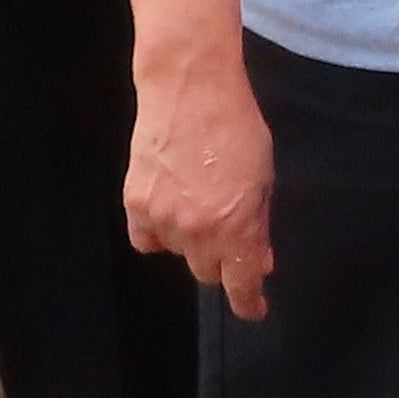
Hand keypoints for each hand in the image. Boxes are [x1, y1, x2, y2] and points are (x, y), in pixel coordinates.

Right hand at [126, 43, 276, 318]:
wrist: (190, 89)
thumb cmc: (238, 127)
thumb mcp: (263, 177)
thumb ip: (258, 222)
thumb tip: (259, 259)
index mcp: (235, 228)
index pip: (241, 284)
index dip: (248, 302)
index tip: (254, 308)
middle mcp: (197, 233)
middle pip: (208, 271)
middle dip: (222, 259)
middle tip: (227, 230)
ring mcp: (162, 219)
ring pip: (177, 253)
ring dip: (190, 240)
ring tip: (196, 201)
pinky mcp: (135, 202)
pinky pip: (146, 238)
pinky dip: (157, 232)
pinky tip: (167, 210)